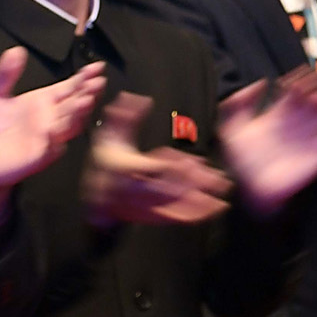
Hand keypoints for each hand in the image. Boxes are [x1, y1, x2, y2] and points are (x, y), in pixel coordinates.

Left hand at [0, 50, 105, 226]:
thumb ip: (5, 74)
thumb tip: (16, 50)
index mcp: (41, 102)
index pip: (68, 88)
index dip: (82, 78)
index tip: (96, 67)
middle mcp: (49, 119)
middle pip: (74, 105)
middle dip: (87, 93)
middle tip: (97, 83)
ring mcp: (46, 138)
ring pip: (68, 125)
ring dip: (77, 114)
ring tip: (84, 101)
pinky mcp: (38, 156)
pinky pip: (49, 148)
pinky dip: (53, 140)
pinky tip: (54, 130)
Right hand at [82, 93, 231, 226]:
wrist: (93, 195)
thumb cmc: (104, 162)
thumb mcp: (109, 134)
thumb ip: (124, 115)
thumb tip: (140, 98)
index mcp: (128, 167)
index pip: (156, 167)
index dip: (177, 165)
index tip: (197, 162)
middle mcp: (137, 189)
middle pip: (172, 188)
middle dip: (198, 185)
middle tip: (222, 181)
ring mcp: (144, 205)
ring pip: (176, 205)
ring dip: (201, 204)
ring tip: (222, 200)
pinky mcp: (150, 216)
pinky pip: (174, 218)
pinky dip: (193, 216)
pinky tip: (209, 212)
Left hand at [218, 68, 316, 215]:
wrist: (250, 187)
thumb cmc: (239, 159)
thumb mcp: (231, 125)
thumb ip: (240, 102)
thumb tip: (261, 82)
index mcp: (277, 114)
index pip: (294, 90)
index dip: (300, 78)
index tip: (304, 68)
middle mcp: (296, 122)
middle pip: (313, 97)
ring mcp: (309, 135)